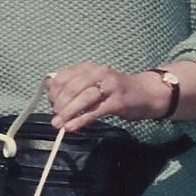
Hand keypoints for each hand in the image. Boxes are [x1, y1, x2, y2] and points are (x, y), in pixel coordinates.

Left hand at [47, 62, 165, 134]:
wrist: (145, 93)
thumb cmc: (115, 90)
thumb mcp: (93, 83)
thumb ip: (73, 86)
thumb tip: (50, 89)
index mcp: (89, 68)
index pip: (64, 77)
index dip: (54, 92)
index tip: (52, 105)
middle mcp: (99, 72)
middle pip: (72, 88)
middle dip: (60, 105)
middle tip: (55, 119)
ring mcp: (109, 86)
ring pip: (83, 98)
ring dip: (68, 113)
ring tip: (59, 125)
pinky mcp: (118, 101)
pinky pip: (95, 111)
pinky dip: (81, 120)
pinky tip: (72, 127)